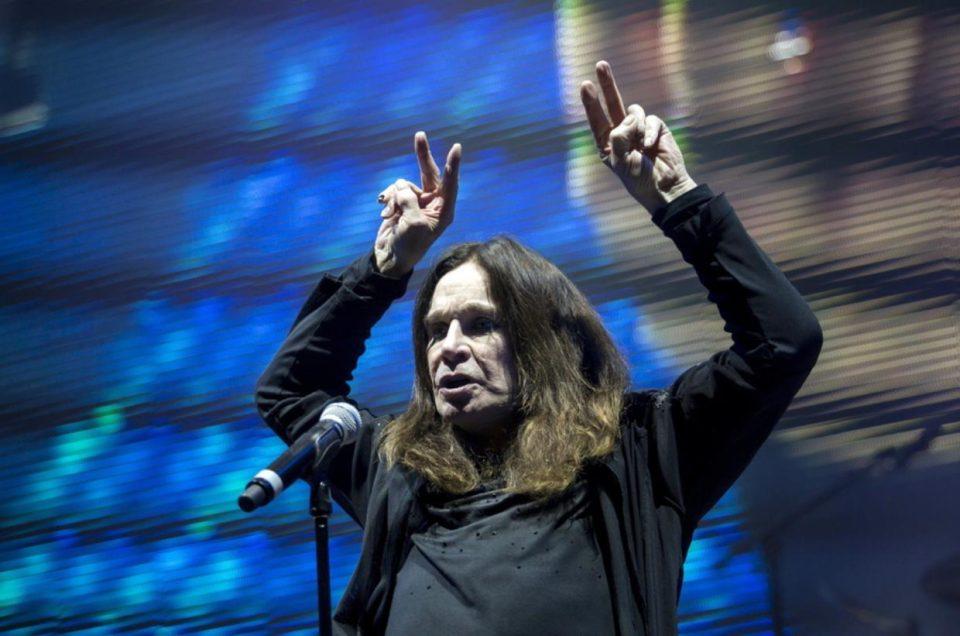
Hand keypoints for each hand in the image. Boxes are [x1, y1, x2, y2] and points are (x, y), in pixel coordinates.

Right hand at [374, 131, 461, 277]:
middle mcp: (433, 204)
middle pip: (429, 173)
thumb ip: (409, 200)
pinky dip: (388, 199)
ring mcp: (418, 203)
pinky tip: (384, 213)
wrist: (390, 257)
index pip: (451, 183)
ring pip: (404, 184)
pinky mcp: (402, 204)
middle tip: (420, 135)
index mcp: (444, 211)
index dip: (453, 165)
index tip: (456, 148)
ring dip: (395, 196)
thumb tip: (401, 187)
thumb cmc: (408, 245)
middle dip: (422, 156)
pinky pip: (394, 191)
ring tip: (389, 213)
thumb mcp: (412, 223)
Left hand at [580, 60, 695, 212]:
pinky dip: (650, 131)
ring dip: (636, 127)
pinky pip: (650, 120)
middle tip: (601, 64)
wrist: (664, 186)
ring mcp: (639, 129)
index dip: (591, 102)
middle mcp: (621, 133)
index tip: (585, 84)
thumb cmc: (639, 179)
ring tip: (641, 147)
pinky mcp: (656, 128)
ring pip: (634, 112)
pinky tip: (651, 145)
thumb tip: (629, 117)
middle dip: (607, 84)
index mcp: (607, 144)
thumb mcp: (621, 161)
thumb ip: (619, 138)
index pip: (596, 119)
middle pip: (612, 104)